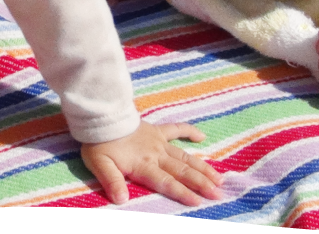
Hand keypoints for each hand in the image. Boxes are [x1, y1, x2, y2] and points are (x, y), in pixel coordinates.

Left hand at [81, 120, 223, 205]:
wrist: (101, 117)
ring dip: (202, 167)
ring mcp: (158, 142)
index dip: (183, 193)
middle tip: (218, 193)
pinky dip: (189, 132)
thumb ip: (112, 182)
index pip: (166, 182)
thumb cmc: (99, 144)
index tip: (199, 202)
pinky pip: (176, 129)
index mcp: (143, 165)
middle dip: (201, 183)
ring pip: (185, 156)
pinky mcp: (156, 130)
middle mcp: (156, 155)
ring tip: (219, 177)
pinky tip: (202, 137)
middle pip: (182, 171)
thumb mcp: (100, 165)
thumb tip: (121, 200)